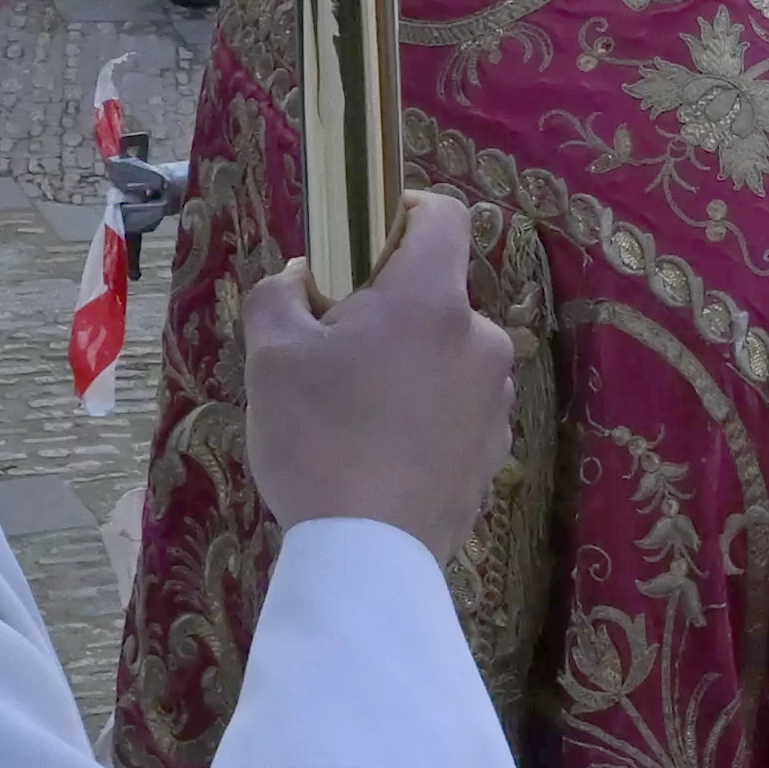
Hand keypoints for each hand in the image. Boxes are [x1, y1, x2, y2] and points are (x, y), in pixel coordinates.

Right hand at [239, 193, 521, 558]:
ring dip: (411, 364)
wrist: (368, 554)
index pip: (445, 216)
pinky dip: (428, 413)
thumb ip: (282, 293)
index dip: (406, 213)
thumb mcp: (271, 356)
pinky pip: (459, 406)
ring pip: (449, 353)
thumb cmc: (317, 440)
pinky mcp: (497, 450)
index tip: (366, 239)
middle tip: (336, 350)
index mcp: (431, 301)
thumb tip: (305, 277)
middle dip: (392, 308)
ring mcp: (496, 398)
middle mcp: (482, 339)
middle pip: (438, 294)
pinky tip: (384, 453)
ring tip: (358, 412)